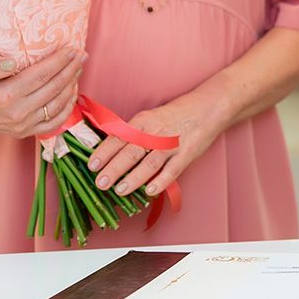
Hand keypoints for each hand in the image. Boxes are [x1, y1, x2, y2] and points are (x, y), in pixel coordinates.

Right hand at [0, 50, 83, 137]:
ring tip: (79, 69)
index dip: (59, 61)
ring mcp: (22, 125)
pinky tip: (72, 93)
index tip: (71, 48)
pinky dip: (67, 109)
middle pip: (53, 88)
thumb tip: (12, 62)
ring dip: (71, 85)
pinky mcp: (24, 133)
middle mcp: (17, 113)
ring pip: (56, 105)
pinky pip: (53, 123)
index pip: (40, 75)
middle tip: (82, 54)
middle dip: (70, 70)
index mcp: (5, 95)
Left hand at [87, 102, 216, 197]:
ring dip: (133, 178)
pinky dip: (160, 182)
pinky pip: (172, 170)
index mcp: (143, 121)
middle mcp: (155, 132)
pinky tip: (150, 191)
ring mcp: (171, 144)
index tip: (91, 165)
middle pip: (130, 152)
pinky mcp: (186, 154)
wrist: (207, 107)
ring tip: (120, 190)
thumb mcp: (151, 118)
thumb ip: (134, 133)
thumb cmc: (176, 114)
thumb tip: (111, 151)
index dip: (104, 152)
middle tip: (100, 183)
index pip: (119, 138)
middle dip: (113, 169)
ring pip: (149, 163)